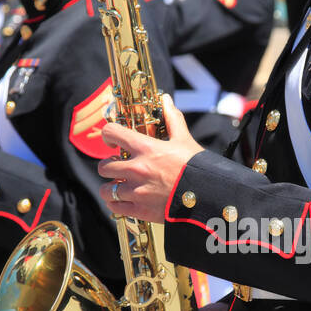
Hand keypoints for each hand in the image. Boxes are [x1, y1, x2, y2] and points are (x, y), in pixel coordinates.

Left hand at [97, 94, 202, 223]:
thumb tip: (166, 100)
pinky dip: (116, 204)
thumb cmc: (196, 167)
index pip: (112, 133)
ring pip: (106, 189)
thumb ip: (173, 119)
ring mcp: (136, 191)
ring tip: (119, 187)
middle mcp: (136, 169)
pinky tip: (122, 201)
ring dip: (110, 187)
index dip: (108, 136)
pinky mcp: (140, 210)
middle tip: (118, 167)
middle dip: (109, 166)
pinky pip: (115, 207)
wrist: (207, 196)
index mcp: (146, 149)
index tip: (111, 142)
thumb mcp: (184, 140)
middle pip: (104, 166)